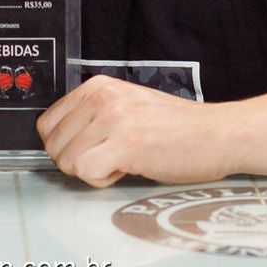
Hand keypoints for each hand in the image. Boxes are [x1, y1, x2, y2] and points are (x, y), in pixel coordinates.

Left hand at [36, 74, 227, 186]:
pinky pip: (85, 171)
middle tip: (108, 159)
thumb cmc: (178, 128)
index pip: (48, 123)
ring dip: (91, 172)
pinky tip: (125, 170)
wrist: (218, 134)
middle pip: (53, 145)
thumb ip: (95, 116)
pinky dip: (102, 180)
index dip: (65, 146)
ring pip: (66, 160)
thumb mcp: (128, 106)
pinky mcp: (125, 144)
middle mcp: (102, 97)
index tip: (88, 151)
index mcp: (98, 86)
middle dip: (76, 161)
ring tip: (121, 162)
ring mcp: (113, 119)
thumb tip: (62, 139)